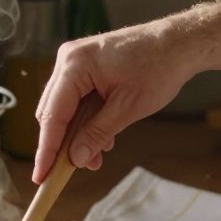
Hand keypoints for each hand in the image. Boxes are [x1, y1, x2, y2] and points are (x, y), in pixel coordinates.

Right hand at [32, 21, 198, 182]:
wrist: (179, 43)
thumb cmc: (159, 68)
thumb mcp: (128, 108)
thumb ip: (98, 134)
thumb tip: (76, 158)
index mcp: (75, 65)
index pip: (53, 115)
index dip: (46, 150)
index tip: (41, 177)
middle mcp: (69, 59)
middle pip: (52, 111)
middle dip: (63, 144)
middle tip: (72, 171)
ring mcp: (76, 60)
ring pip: (64, 107)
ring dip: (77, 134)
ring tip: (96, 159)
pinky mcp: (86, 65)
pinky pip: (77, 98)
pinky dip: (86, 120)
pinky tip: (103, 138)